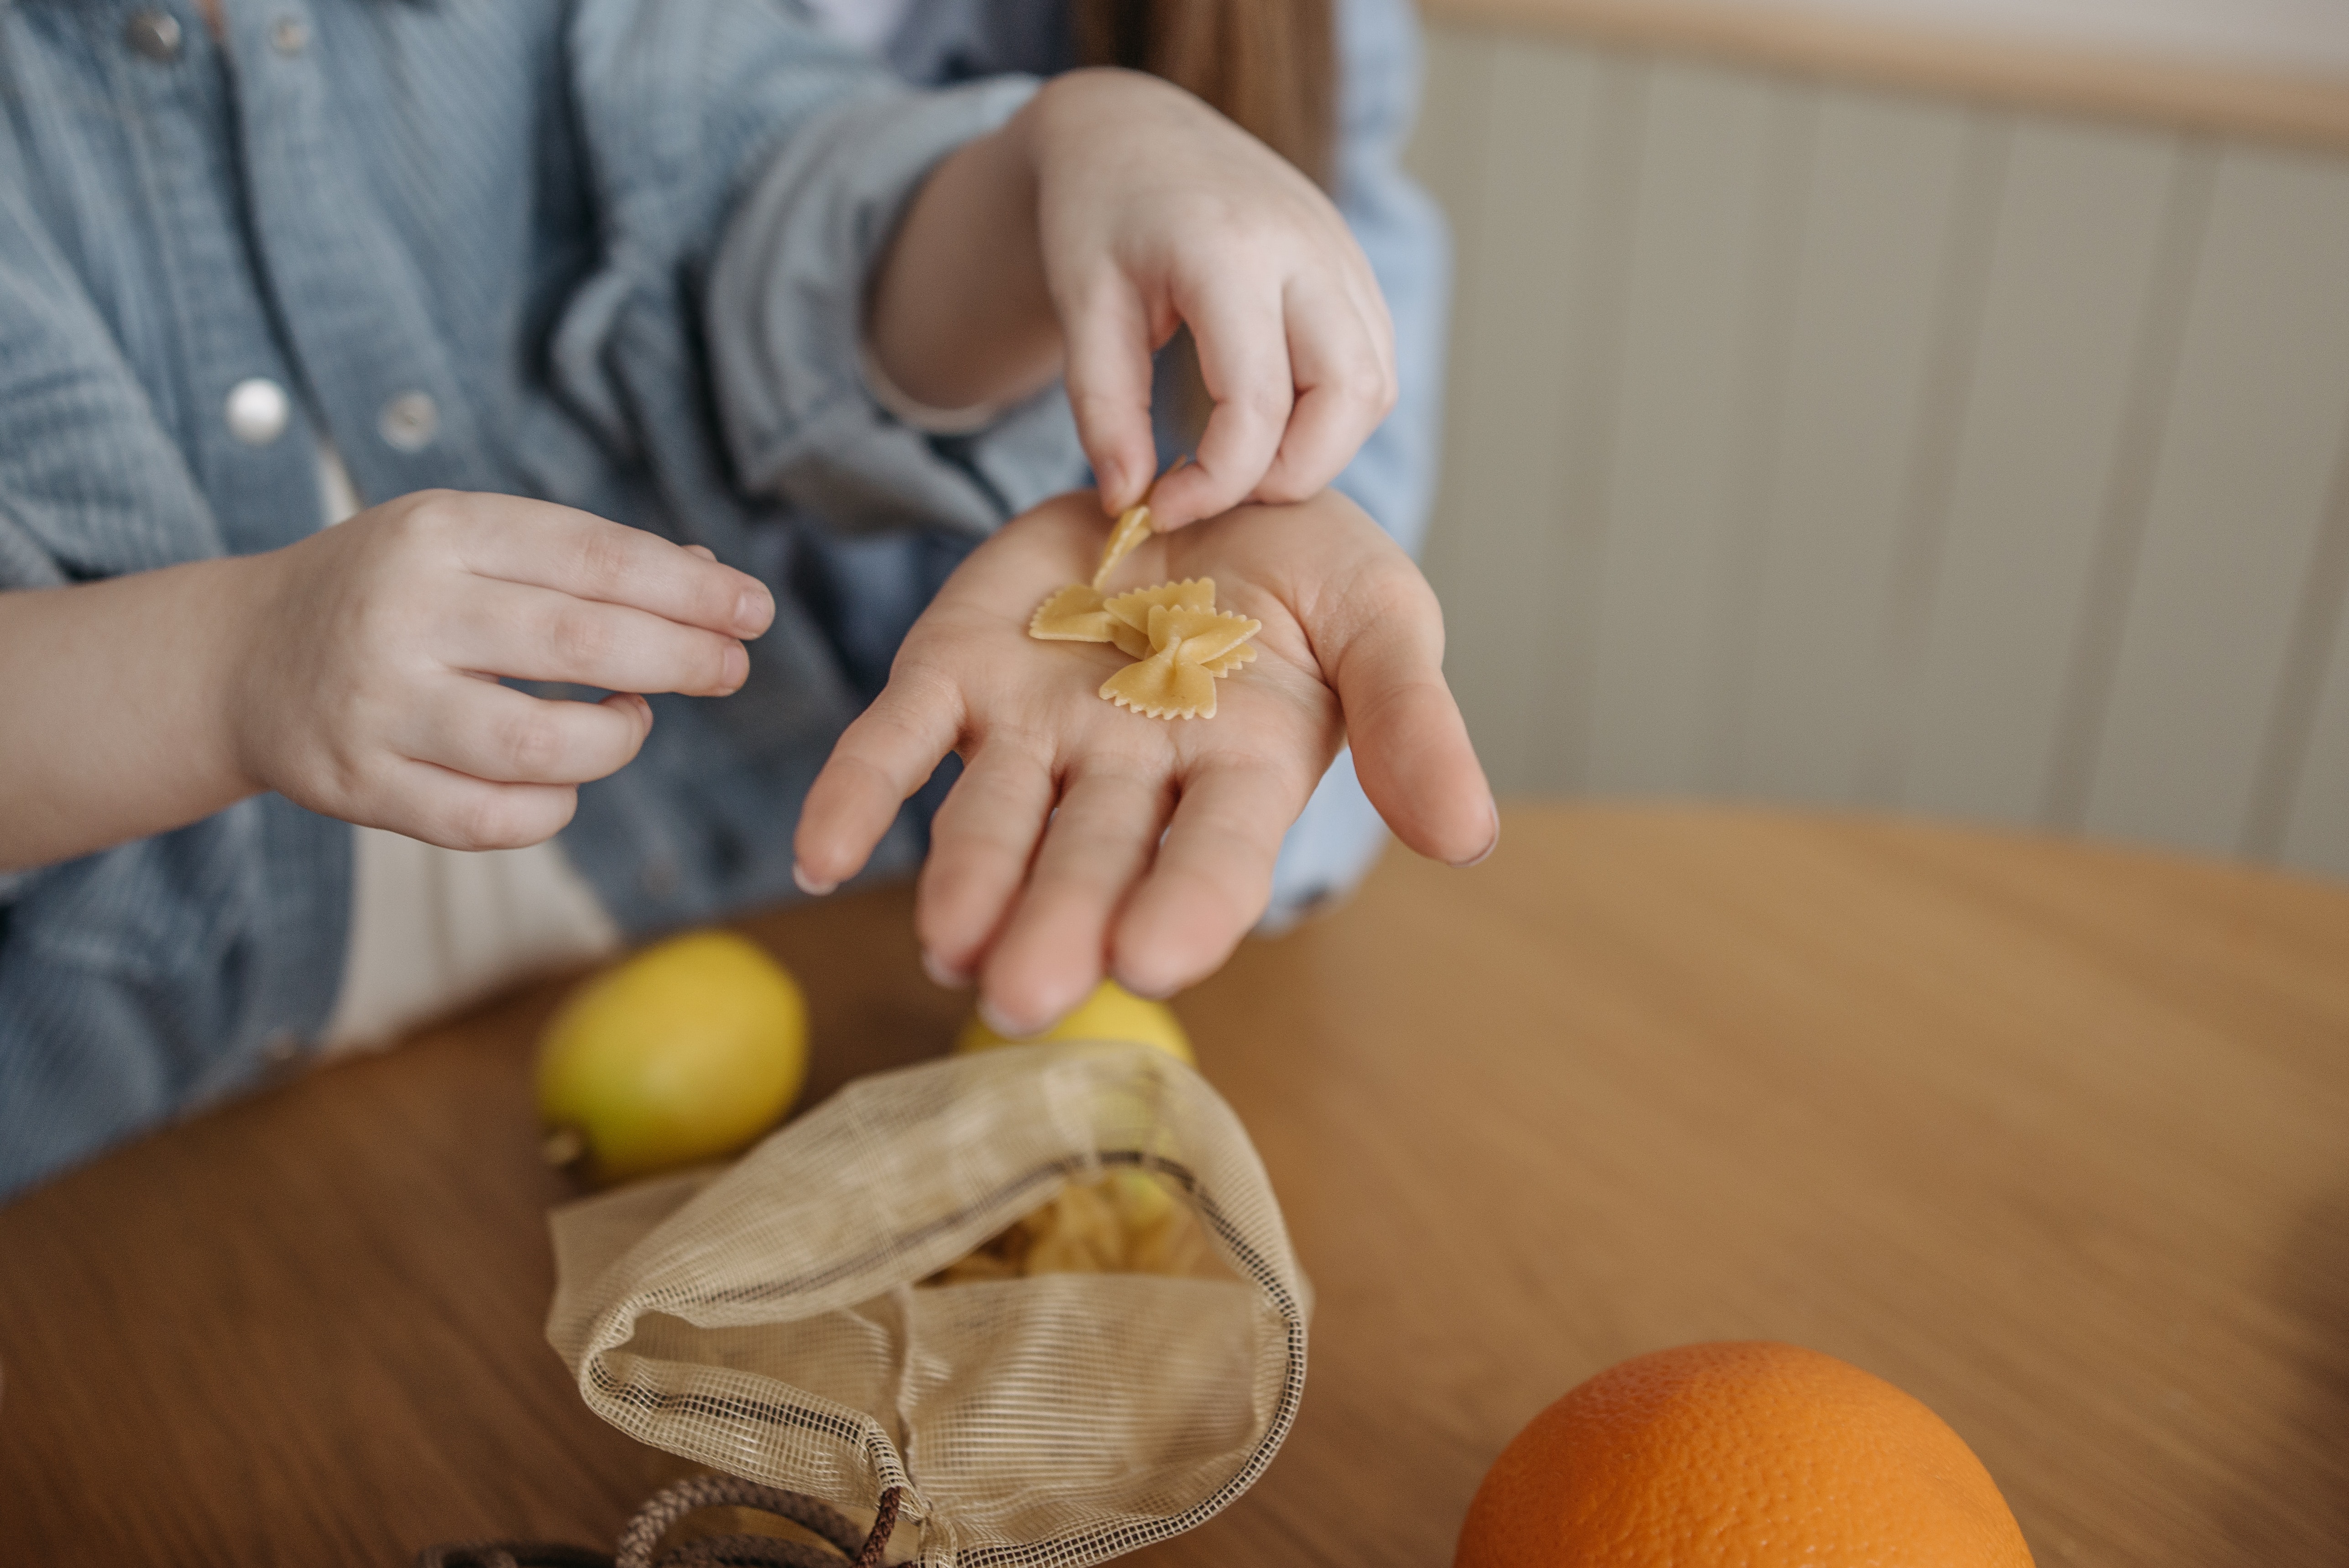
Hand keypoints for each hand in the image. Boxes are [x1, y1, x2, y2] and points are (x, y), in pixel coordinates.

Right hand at [233, 490, 772, 849]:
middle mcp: (406, 614)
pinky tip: (565, 777)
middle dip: (681, 659)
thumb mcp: (468, 540)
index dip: (690, 589)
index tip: (753, 610)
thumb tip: (713, 582)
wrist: (242, 658)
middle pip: (583, 645)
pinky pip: (494, 820)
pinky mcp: (361, 786)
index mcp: (440, 533)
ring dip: (618, 740)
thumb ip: (582, 559)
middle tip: (730, 668)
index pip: (595, 557)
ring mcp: (379, 706)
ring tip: (632, 719)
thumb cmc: (392, 592)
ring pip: (543, 746)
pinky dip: (555, 805)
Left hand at [792, 489, 1494, 1033]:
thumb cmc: (1306, 567)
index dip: (1186, 904)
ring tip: (944, 944)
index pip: (1214, 855)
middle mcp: (1128, 773)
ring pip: (992, 820)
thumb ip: (1411, 719)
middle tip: (1022, 994)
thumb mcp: (1380, 615)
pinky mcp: (957, 672)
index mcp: (1237, 771)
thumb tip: (1471, 838)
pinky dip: (857, 793)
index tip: (1157, 958)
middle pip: (1090, 859)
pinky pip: (898, 739)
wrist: (1198, 470)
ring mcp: (1035, 729)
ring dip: (967, 883)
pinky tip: (817, 852)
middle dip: (1058, 925)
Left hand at [867, 69, 1395, 530]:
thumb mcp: (1080, 306)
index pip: (1258, 405)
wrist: (1133, 131)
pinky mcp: (1353, 265)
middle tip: (1221, 490)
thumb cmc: (1097, 215)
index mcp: (1229, 250)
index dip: (1217, 483)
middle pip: (1350, 397)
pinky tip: (1271, 417)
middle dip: (1291, 473)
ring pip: (1375, 386)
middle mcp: (1306, 246)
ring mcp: (1341, 251)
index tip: (1161, 508)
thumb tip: (1130, 502)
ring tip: (1242, 457)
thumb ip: (1104, 408)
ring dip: (1321, 446)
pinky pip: (1374, 361)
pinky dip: (1334, 411)